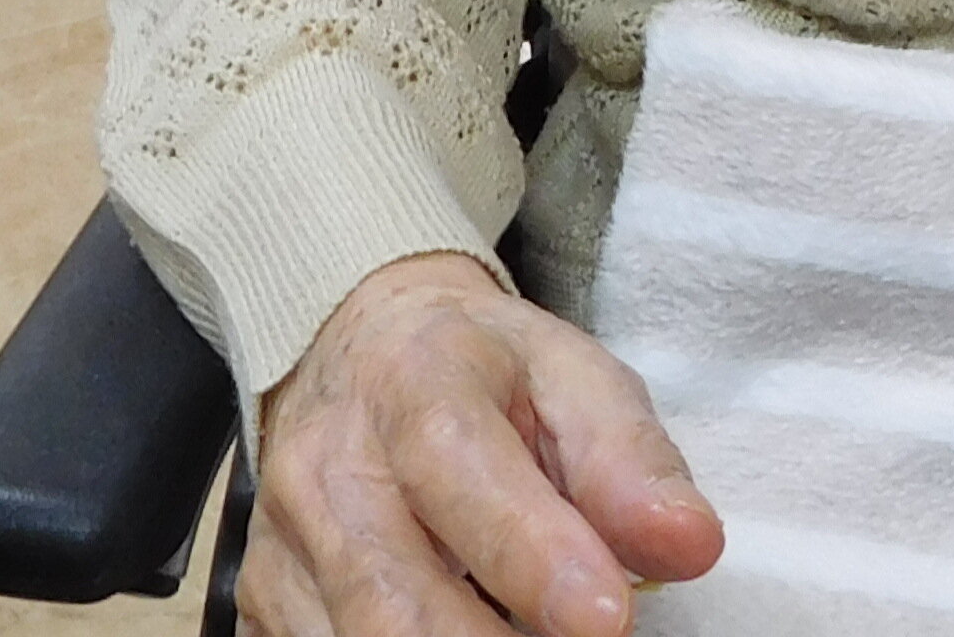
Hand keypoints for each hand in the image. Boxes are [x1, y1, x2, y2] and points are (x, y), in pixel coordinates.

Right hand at [243, 253, 719, 636]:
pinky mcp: (265, 601)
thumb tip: (687, 543)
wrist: (356, 345)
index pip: (456, 466)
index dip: (529, 551)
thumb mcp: (571, 375)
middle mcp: (328, 462)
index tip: (607, 616)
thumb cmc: (481, 370)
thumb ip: (628, 459)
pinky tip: (471, 636)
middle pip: (392, 593)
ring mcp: (284, 541)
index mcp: (413, 376)